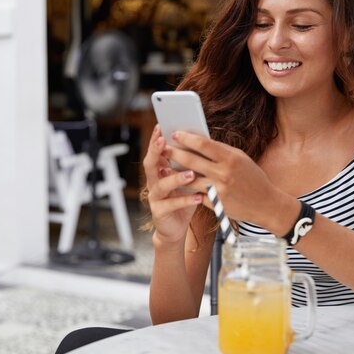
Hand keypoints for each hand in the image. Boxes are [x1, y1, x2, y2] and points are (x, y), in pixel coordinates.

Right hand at [142, 125, 203, 243]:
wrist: (176, 227)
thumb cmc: (184, 198)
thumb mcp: (188, 179)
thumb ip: (190, 163)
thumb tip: (202, 142)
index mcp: (159, 170)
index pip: (156, 151)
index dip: (156, 139)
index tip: (160, 126)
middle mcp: (153, 181)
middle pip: (150, 164)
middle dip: (156, 151)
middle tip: (165, 141)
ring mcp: (154, 197)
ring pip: (162, 184)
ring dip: (176, 177)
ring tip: (191, 173)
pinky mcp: (159, 211)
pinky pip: (172, 204)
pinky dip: (185, 199)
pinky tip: (198, 197)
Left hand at [165, 131, 289, 228]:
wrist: (266, 204)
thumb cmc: (253, 177)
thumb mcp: (241, 159)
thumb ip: (221, 151)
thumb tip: (198, 141)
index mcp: (231, 158)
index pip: (202, 144)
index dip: (186, 138)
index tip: (174, 134)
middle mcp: (224, 173)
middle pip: (191, 160)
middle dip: (174, 152)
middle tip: (163, 147)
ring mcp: (218, 190)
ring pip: (189, 179)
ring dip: (175, 172)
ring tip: (165, 166)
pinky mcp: (215, 204)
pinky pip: (196, 194)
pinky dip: (187, 188)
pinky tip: (178, 183)